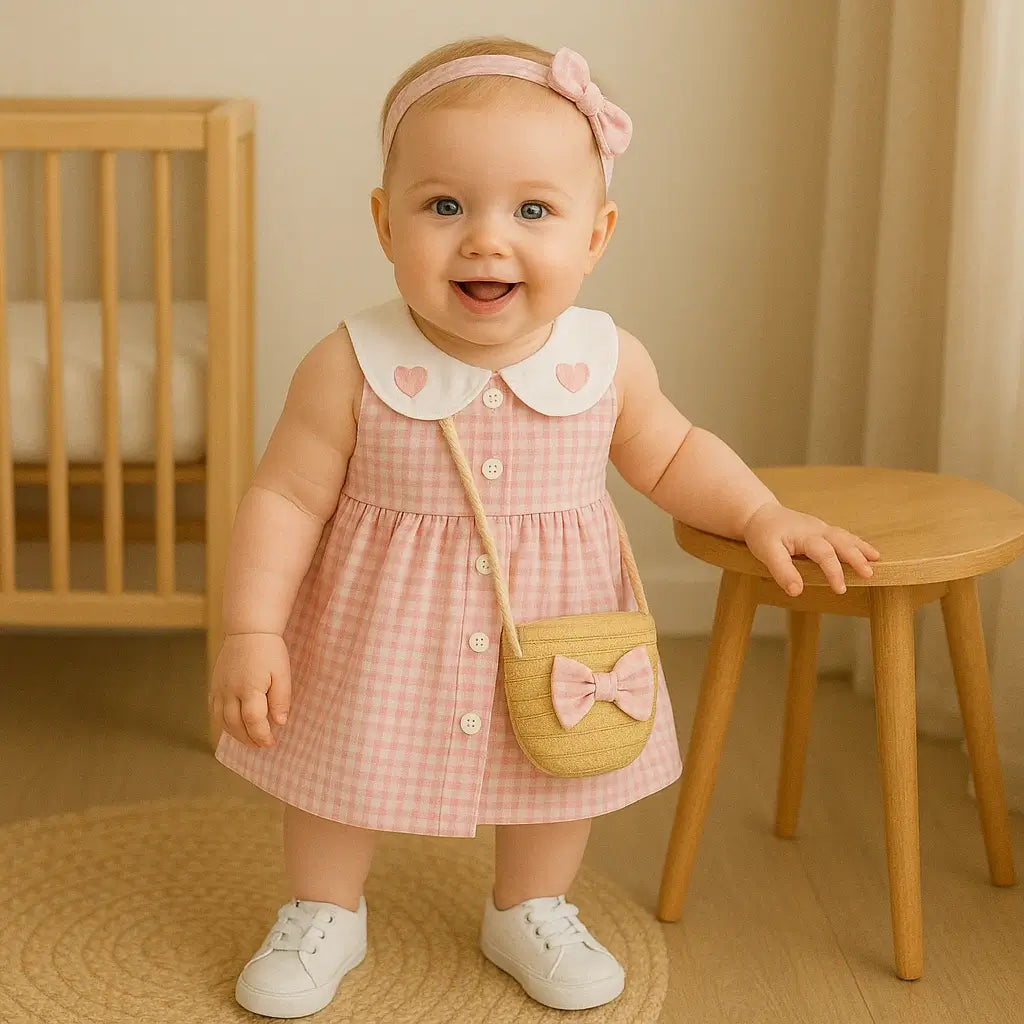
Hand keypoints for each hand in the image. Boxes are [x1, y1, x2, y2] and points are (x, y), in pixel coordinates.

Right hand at [209, 632, 291, 747]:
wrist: (248, 630)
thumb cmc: (269, 650)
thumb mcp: (283, 673)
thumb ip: (281, 699)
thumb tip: (279, 722)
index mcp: (249, 688)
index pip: (253, 721)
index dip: (262, 735)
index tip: (271, 742)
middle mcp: (230, 691)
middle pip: (235, 725)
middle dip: (249, 739)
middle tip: (261, 745)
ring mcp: (219, 689)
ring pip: (222, 721)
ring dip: (235, 735)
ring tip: (249, 740)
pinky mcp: (214, 685)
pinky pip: (214, 711)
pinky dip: (223, 723)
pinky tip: (234, 726)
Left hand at [742, 501, 879, 595]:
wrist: (760, 514)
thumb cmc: (763, 534)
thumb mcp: (767, 553)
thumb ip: (782, 571)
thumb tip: (797, 591)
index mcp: (805, 535)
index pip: (824, 554)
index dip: (834, 572)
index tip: (840, 590)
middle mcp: (817, 529)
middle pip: (841, 542)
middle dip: (856, 557)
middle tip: (869, 574)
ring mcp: (821, 528)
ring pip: (845, 537)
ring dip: (861, 548)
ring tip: (876, 559)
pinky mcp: (822, 530)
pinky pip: (843, 536)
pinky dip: (856, 543)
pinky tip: (866, 552)